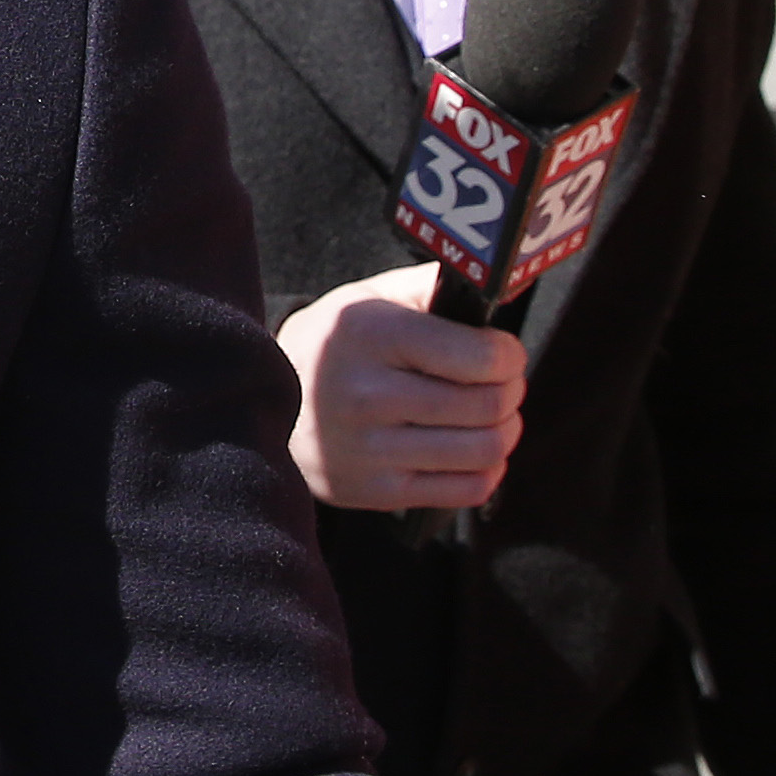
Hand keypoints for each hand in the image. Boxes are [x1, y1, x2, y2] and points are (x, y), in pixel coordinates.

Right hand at [276, 264, 524, 513]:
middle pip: (489, 406)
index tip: (504, 352)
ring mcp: (369, 449)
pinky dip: (487, 470)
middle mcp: (368, 395)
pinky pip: (465, 490)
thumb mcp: (371, 297)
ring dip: (505, 431)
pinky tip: (472, 450)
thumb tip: (492, 285)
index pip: (481, 357)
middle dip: (512, 391)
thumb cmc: (336, 342)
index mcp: (372, 335)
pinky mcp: (374, 491)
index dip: (510, 355)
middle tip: (503, 383)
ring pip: (484, 452)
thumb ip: (431, 286)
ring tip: (492, 417)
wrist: (264, 398)